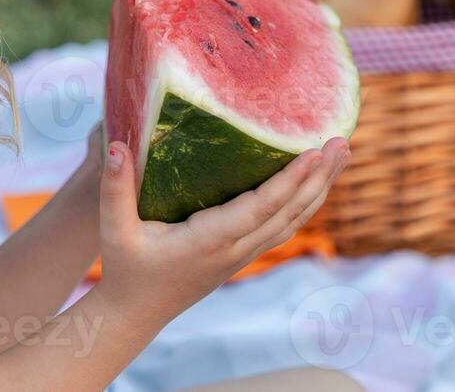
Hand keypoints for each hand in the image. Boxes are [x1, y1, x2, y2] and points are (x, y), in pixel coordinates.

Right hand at [95, 136, 349, 325]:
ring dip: (319, 188)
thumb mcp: (114, 229)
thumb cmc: (124, 268)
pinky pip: (282, 226)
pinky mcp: (241, 254)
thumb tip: (116, 145)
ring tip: (340, 154)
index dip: (289, 182)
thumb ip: (114, 189)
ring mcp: (241, 255)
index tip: (313, 153)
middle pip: (288, 213)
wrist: (134, 312)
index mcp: (209, 241)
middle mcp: (234, 249)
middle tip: (341, 142)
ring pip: (291, 221)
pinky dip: (304, 202)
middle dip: (318, 178)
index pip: (260, 209)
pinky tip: (315, 182)